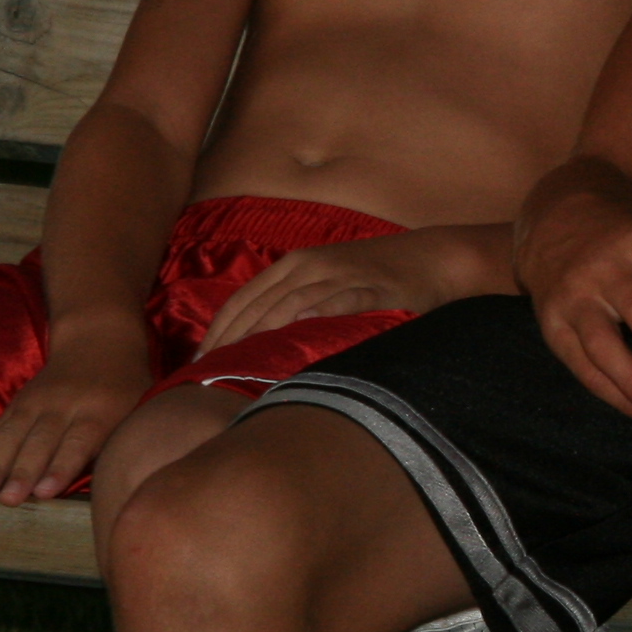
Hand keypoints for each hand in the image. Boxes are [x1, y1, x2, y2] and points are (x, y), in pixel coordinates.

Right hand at [0, 329, 149, 503]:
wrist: (97, 339)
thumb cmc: (125, 388)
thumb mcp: (136, 408)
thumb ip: (119, 441)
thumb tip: (110, 486)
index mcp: (100, 411)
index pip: (79, 441)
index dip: (61, 467)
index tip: (44, 492)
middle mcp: (64, 406)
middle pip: (40, 441)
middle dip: (22, 472)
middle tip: (7, 500)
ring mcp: (36, 403)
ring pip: (11, 436)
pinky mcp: (17, 404)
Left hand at [197, 233, 461, 354]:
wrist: (432, 258)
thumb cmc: (376, 275)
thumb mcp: (328, 283)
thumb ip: (295, 304)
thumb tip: (258, 341)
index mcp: (294, 265)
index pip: (243, 298)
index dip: (219, 329)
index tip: (199, 361)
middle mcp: (310, 265)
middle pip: (259, 304)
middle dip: (231, 339)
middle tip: (210, 373)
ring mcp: (340, 275)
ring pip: (290, 303)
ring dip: (262, 334)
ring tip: (240, 365)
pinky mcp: (371, 288)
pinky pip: (339, 302)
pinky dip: (317, 316)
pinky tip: (298, 335)